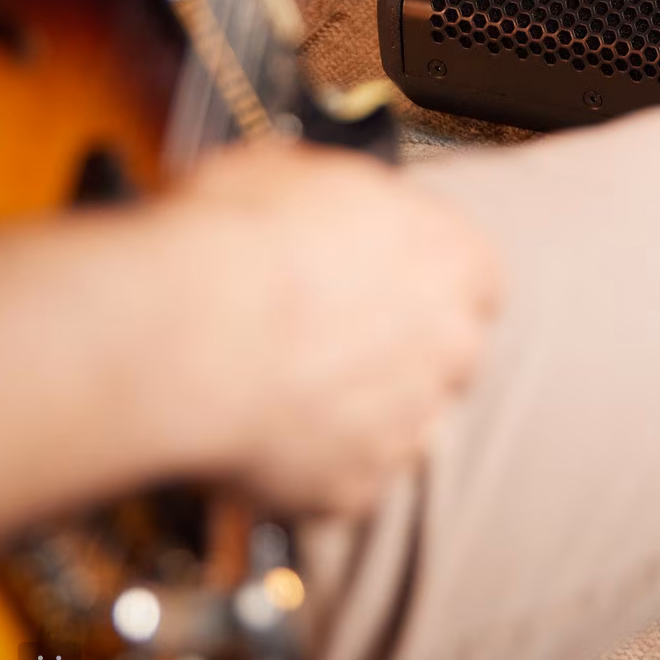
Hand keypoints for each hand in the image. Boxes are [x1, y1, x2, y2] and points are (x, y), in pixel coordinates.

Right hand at [160, 141, 503, 516]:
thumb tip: (317, 205)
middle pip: (451, 353)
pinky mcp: (357, 484)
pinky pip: (346, 482)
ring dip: (362, 412)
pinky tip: (264, 440)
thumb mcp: (295, 175)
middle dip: (404, 352)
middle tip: (333, 341)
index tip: (392, 283)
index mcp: (452, 254)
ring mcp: (408, 420)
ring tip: (288, 392)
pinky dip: (312, 469)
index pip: (476, 278)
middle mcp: (451, 340)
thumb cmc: (236, 243)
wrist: (182, 333)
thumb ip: (338, 205)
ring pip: (403, 422)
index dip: (430, 282)